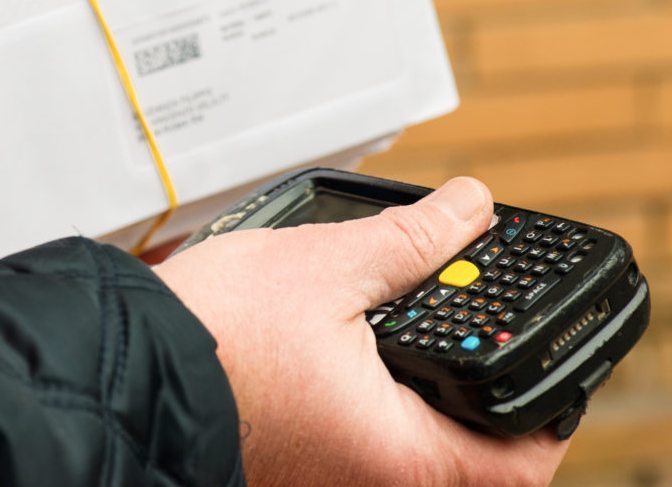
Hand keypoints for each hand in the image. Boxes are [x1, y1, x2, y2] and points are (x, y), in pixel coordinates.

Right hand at [153, 177, 569, 486]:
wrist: (122, 359)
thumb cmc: (210, 333)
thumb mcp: (326, 267)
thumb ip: (412, 240)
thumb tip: (468, 212)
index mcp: (394, 453)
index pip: (519, 463)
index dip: (550, 414)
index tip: (548, 367)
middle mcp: (364, 483)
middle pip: (470, 463)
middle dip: (485, 401)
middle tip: (480, 343)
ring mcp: (325, 480)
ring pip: (411, 456)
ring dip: (431, 403)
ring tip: (419, 339)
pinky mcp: (292, 466)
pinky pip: (362, 450)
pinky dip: (380, 408)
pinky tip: (358, 358)